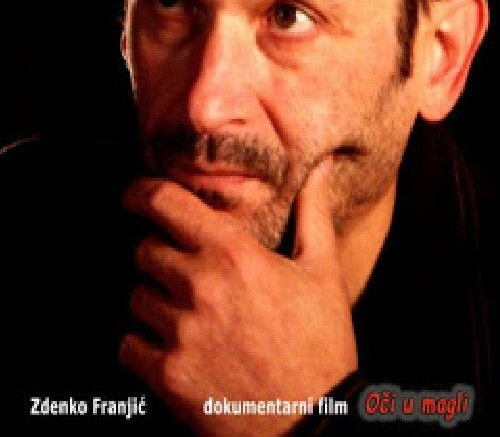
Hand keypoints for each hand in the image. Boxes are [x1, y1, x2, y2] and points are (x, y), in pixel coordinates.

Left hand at [119, 158, 357, 436]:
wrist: (313, 426)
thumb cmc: (321, 346)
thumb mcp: (324, 274)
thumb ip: (314, 214)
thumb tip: (320, 169)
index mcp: (234, 254)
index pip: (166, 204)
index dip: (141, 192)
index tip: (134, 195)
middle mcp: (201, 287)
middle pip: (145, 251)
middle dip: (160, 256)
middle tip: (186, 274)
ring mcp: (181, 333)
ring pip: (137, 298)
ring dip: (155, 302)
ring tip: (191, 318)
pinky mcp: (168, 376)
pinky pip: (129, 345)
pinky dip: (145, 346)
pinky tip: (178, 349)